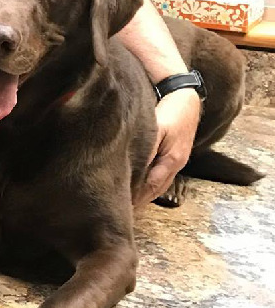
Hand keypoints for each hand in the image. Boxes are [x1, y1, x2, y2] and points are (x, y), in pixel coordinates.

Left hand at [133, 89, 200, 205]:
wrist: (186, 97)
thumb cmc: (171, 111)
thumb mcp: (157, 128)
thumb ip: (147, 148)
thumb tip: (135, 167)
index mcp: (171, 160)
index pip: (150, 186)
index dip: (136, 198)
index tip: (122, 207)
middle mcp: (175, 164)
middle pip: (155, 189)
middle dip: (139, 200)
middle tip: (123, 211)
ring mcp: (177, 160)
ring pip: (158, 184)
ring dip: (144, 194)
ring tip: (130, 204)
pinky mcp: (174, 154)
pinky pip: (161, 176)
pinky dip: (150, 184)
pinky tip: (141, 187)